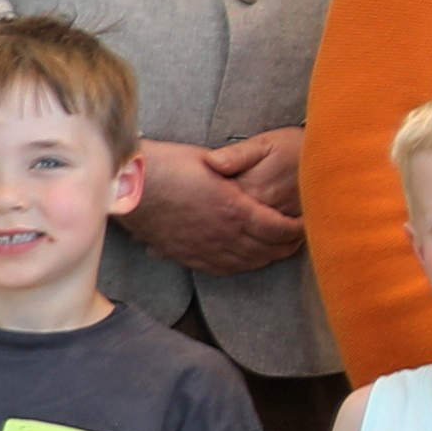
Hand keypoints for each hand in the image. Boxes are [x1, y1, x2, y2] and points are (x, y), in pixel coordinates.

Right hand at [128, 139, 306, 275]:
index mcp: (234, 210)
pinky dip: (239, 266)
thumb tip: (254, 179)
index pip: (279, 229)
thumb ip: (236, 173)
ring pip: (245, 263)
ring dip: (266, 258)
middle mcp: (222, 235)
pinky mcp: (184, 255)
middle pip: (267, 250)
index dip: (297, 229)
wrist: (125, 184)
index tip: (306, 223)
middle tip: (299, 238)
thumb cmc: (167, 164)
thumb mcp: (210, 162)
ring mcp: (202, 248)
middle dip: (287, 245)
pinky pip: (219, 269)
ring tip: (278, 250)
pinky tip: (244, 261)